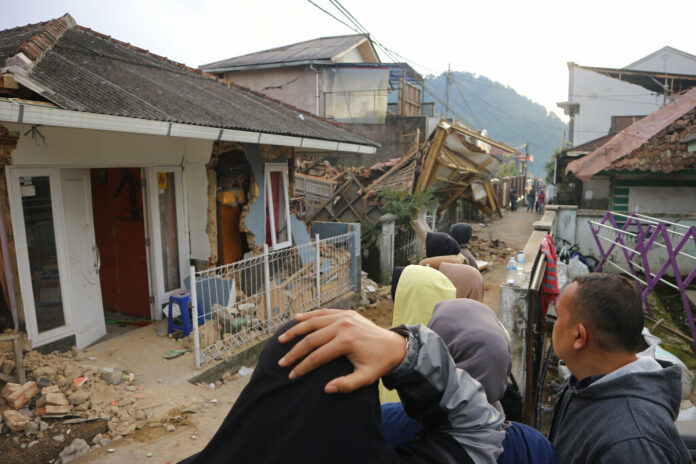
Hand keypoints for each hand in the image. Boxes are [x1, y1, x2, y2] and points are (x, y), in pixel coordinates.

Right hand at [277, 309, 407, 393]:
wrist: (395, 345)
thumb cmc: (379, 363)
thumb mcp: (366, 378)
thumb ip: (346, 385)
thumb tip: (326, 389)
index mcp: (346, 342)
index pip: (317, 356)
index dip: (302, 367)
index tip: (291, 375)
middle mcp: (342, 326)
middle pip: (311, 339)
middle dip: (294, 352)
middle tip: (282, 362)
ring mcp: (343, 316)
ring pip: (313, 322)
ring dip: (296, 330)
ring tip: (281, 339)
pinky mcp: (346, 313)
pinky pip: (323, 312)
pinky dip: (309, 315)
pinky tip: (297, 319)